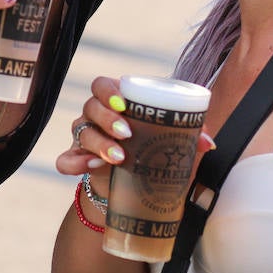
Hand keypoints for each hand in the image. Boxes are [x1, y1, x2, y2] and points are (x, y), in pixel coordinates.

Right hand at [55, 77, 215, 180]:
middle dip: (107, 118)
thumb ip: (189, 137)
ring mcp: (84, 137)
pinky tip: (89, 167)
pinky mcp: (78, 161)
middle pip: (90, 105)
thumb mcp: (170, 143)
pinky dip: (73, 163)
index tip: (123, 103)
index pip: (102, 84)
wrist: (133, 187)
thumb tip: (208, 142)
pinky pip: (64, 159)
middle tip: (126, 133)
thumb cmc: (152, 152)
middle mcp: (96, 116)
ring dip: (98, 143)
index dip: (108, 91)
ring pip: (80, 130)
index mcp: (117, 102)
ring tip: (119, 158)